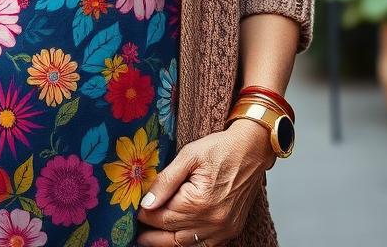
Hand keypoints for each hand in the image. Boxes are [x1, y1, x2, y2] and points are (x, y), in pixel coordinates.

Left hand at [135, 121, 274, 245]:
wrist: (252, 150)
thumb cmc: (221, 148)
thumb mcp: (189, 155)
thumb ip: (166, 180)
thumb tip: (147, 202)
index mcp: (199, 202)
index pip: (163, 216)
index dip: (146, 215)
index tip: (134, 212)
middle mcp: (212, 221)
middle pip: (173, 233)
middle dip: (152, 233)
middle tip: (135, 234)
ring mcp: (224, 228)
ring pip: (187, 244)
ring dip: (167, 242)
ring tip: (150, 240)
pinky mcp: (231, 229)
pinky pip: (206, 246)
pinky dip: (189, 244)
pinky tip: (176, 239)